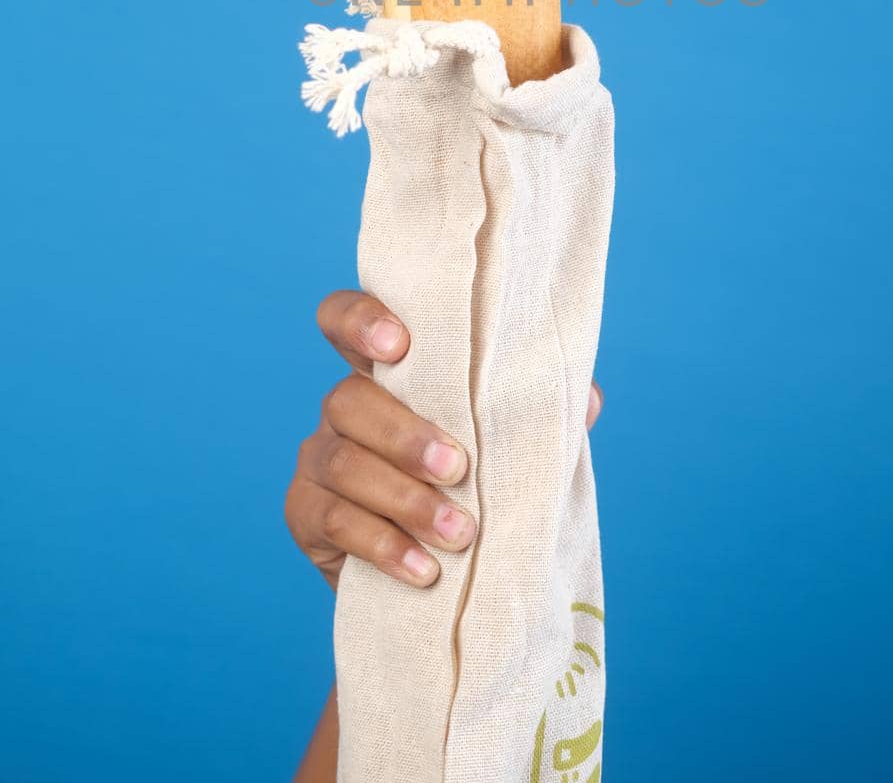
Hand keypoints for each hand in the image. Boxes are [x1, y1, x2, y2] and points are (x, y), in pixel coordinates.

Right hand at [285, 289, 603, 589]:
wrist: (439, 574)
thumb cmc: (477, 484)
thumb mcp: (507, 443)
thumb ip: (538, 414)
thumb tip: (587, 398)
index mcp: (387, 372)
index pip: (346, 319)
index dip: (360, 319)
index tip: (399, 343)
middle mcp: (343, 406)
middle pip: (347, 398)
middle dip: (403, 434)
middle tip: (458, 468)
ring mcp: (318, 458)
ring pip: (342, 462)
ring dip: (404, 499)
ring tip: (459, 532)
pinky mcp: (304, 514)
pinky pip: (332, 521)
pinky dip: (382, 545)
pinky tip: (424, 570)